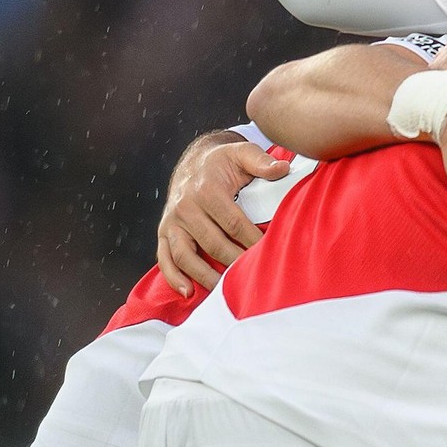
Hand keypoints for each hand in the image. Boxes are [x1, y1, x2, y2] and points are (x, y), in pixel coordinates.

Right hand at [155, 135, 288, 291]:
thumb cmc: (223, 163)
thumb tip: (281, 168)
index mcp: (206, 190)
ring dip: (205, 277)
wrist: (195, 162)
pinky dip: (173, 277)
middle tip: (256, 279)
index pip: (234, 224)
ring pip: (186, 256)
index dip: (253, 242)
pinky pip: (165, 258)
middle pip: (213, 244)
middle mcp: (185, 207)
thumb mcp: (241, 153)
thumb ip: (261, 161)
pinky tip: (188, 292)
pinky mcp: (165, 232)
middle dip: (235, 263)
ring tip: (225, 293)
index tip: (270, 254)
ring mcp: (173, 222)